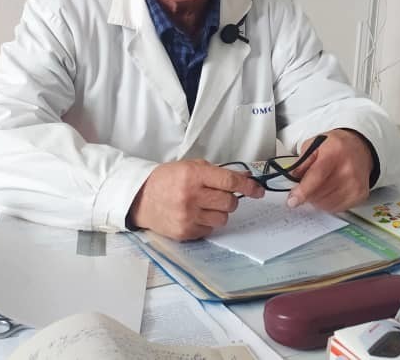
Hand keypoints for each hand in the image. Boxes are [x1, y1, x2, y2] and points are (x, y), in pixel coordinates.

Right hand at [127, 159, 263, 240]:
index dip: (248, 186)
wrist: (141, 198)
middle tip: (218, 195)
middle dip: (230, 199)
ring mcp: (188, 216)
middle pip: (230, 202)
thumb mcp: (190, 167)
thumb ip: (217, 172)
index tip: (258, 190)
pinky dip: (207, 223)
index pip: (230, 182)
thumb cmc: (167, 180)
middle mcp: (191, 196)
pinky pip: (210, 229)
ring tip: (204, 205)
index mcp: (193, 175)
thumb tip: (245, 177)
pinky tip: (194, 215)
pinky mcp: (185, 232)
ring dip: (218, 212)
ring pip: (223, 218)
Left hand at [285, 129, 373, 211]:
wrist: (360, 148)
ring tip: (320, 185)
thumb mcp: (314, 144)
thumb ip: (302, 162)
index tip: (292, 200)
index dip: (303, 191)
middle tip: (306, 183)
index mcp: (334, 153)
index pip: (317, 176)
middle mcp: (348, 170)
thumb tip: (292, 178)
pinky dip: (327, 203)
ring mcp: (355, 184)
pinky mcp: (359, 195)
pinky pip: (335, 208)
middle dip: (307, 193)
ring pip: (325, 203)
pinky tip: (329, 190)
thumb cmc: (336, 146)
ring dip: (316, 199)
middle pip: (319, 193)